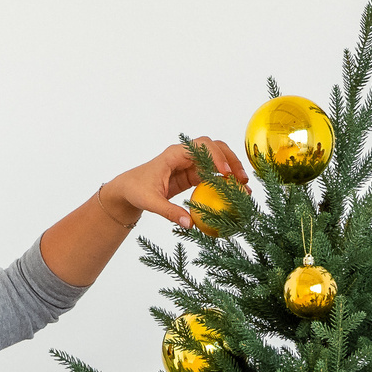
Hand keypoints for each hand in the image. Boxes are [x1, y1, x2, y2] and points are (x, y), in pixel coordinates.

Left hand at [99, 137, 249, 232]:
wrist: (128, 189)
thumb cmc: (136, 190)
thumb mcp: (151, 202)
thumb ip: (170, 212)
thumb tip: (190, 224)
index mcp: (174, 154)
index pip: (200, 147)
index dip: (215, 157)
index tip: (225, 174)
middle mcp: (185, 155)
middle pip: (214, 147)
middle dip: (230, 160)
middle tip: (242, 179)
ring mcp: (190, 164)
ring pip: (217, 158)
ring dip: (231, 168)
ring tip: (244, 185)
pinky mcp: (193, 174)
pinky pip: (213, 173)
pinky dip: (225, 180)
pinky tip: (234, 192)